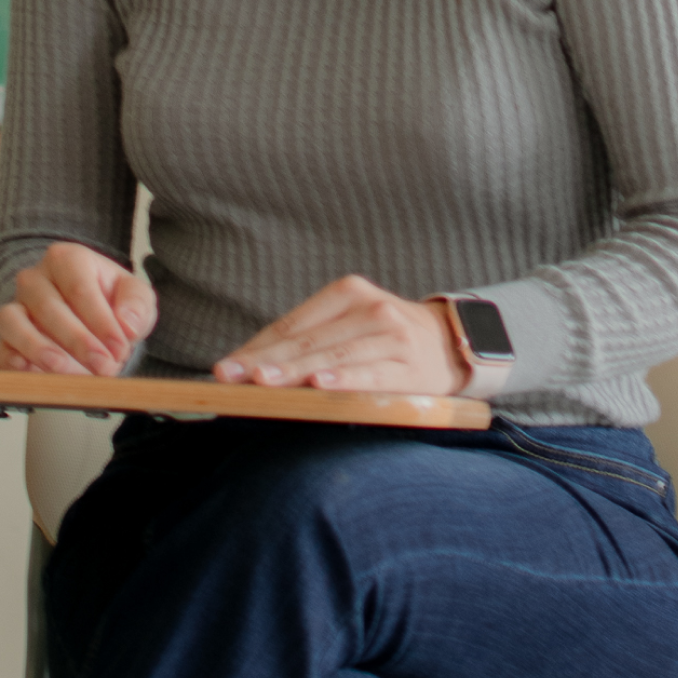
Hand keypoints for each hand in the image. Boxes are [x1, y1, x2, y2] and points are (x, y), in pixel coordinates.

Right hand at [0, 241, 157, 376]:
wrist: (91, 319)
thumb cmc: (110, 301)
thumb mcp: (135, 296)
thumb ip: (136, 306)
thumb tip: (127, 324)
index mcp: (67, 259)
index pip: (79, 288)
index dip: (100, 320)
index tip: (119, 347)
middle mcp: (35, 279)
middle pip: (49, 307)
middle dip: (77, 341)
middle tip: (103, 366)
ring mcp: (15, 307)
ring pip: (13, 322)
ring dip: (39, 349)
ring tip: (65, 371)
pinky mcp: (3, 338)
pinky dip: (10, 361)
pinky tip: (30, 372)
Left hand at [214, 275, 470, 394]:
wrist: (452, 343)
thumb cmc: (385, 340)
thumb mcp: (350, 327)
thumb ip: (307, 342)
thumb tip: (248, 366)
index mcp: (348, 292)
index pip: (292, 325)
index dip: (256, 348)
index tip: (224, 368)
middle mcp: (369, 306)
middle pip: (307, 340)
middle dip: (265, 362)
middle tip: (231, 377)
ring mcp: (391, 333)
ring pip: (333, 355)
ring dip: (295, 371)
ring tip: (263, 381)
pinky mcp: (409, 364)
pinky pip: (370, 373)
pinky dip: (344, 379)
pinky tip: (320, 385)